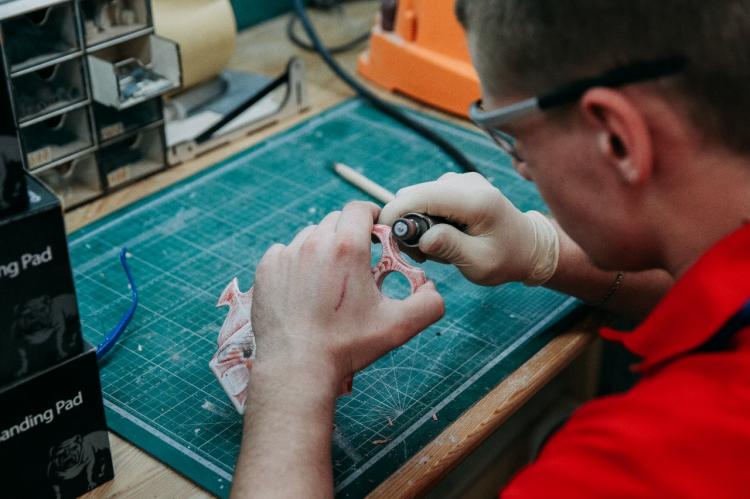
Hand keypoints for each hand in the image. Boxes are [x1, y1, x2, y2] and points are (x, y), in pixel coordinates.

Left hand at [250, 201, 444, 392]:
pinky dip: (296, 263)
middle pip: (335, 221)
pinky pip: (284, 252)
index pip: (360, 209)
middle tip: (356, 263)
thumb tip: (432, 289)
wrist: (297, 366)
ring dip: (322, 249)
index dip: (371, 217)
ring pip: (310, 236)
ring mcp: (286, 255)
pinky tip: (303, 287)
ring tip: (328, 279)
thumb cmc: (346, 346)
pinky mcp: (267, 269)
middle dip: (349, 235)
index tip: (375, 234)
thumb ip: (428, 303)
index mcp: (347, 247)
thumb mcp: (398, 326)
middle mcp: (314, 243)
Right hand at [379, 172, 559, 285]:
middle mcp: (467, 183)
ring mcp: (462, 180)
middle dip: (405, 221)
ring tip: (434, 248)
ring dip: (416, 221)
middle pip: (415, 193)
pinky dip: (426, 216)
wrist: (528, 247)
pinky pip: (428, 196)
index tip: (384, 235)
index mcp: (475, 201)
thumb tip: (422, 238)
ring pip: (419, 195)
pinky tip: (440, 235)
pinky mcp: (458, 184)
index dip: (397, 212)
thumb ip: (450, 248)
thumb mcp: (480, 263)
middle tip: (416, 253)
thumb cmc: (506, 259)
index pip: (423, 196)